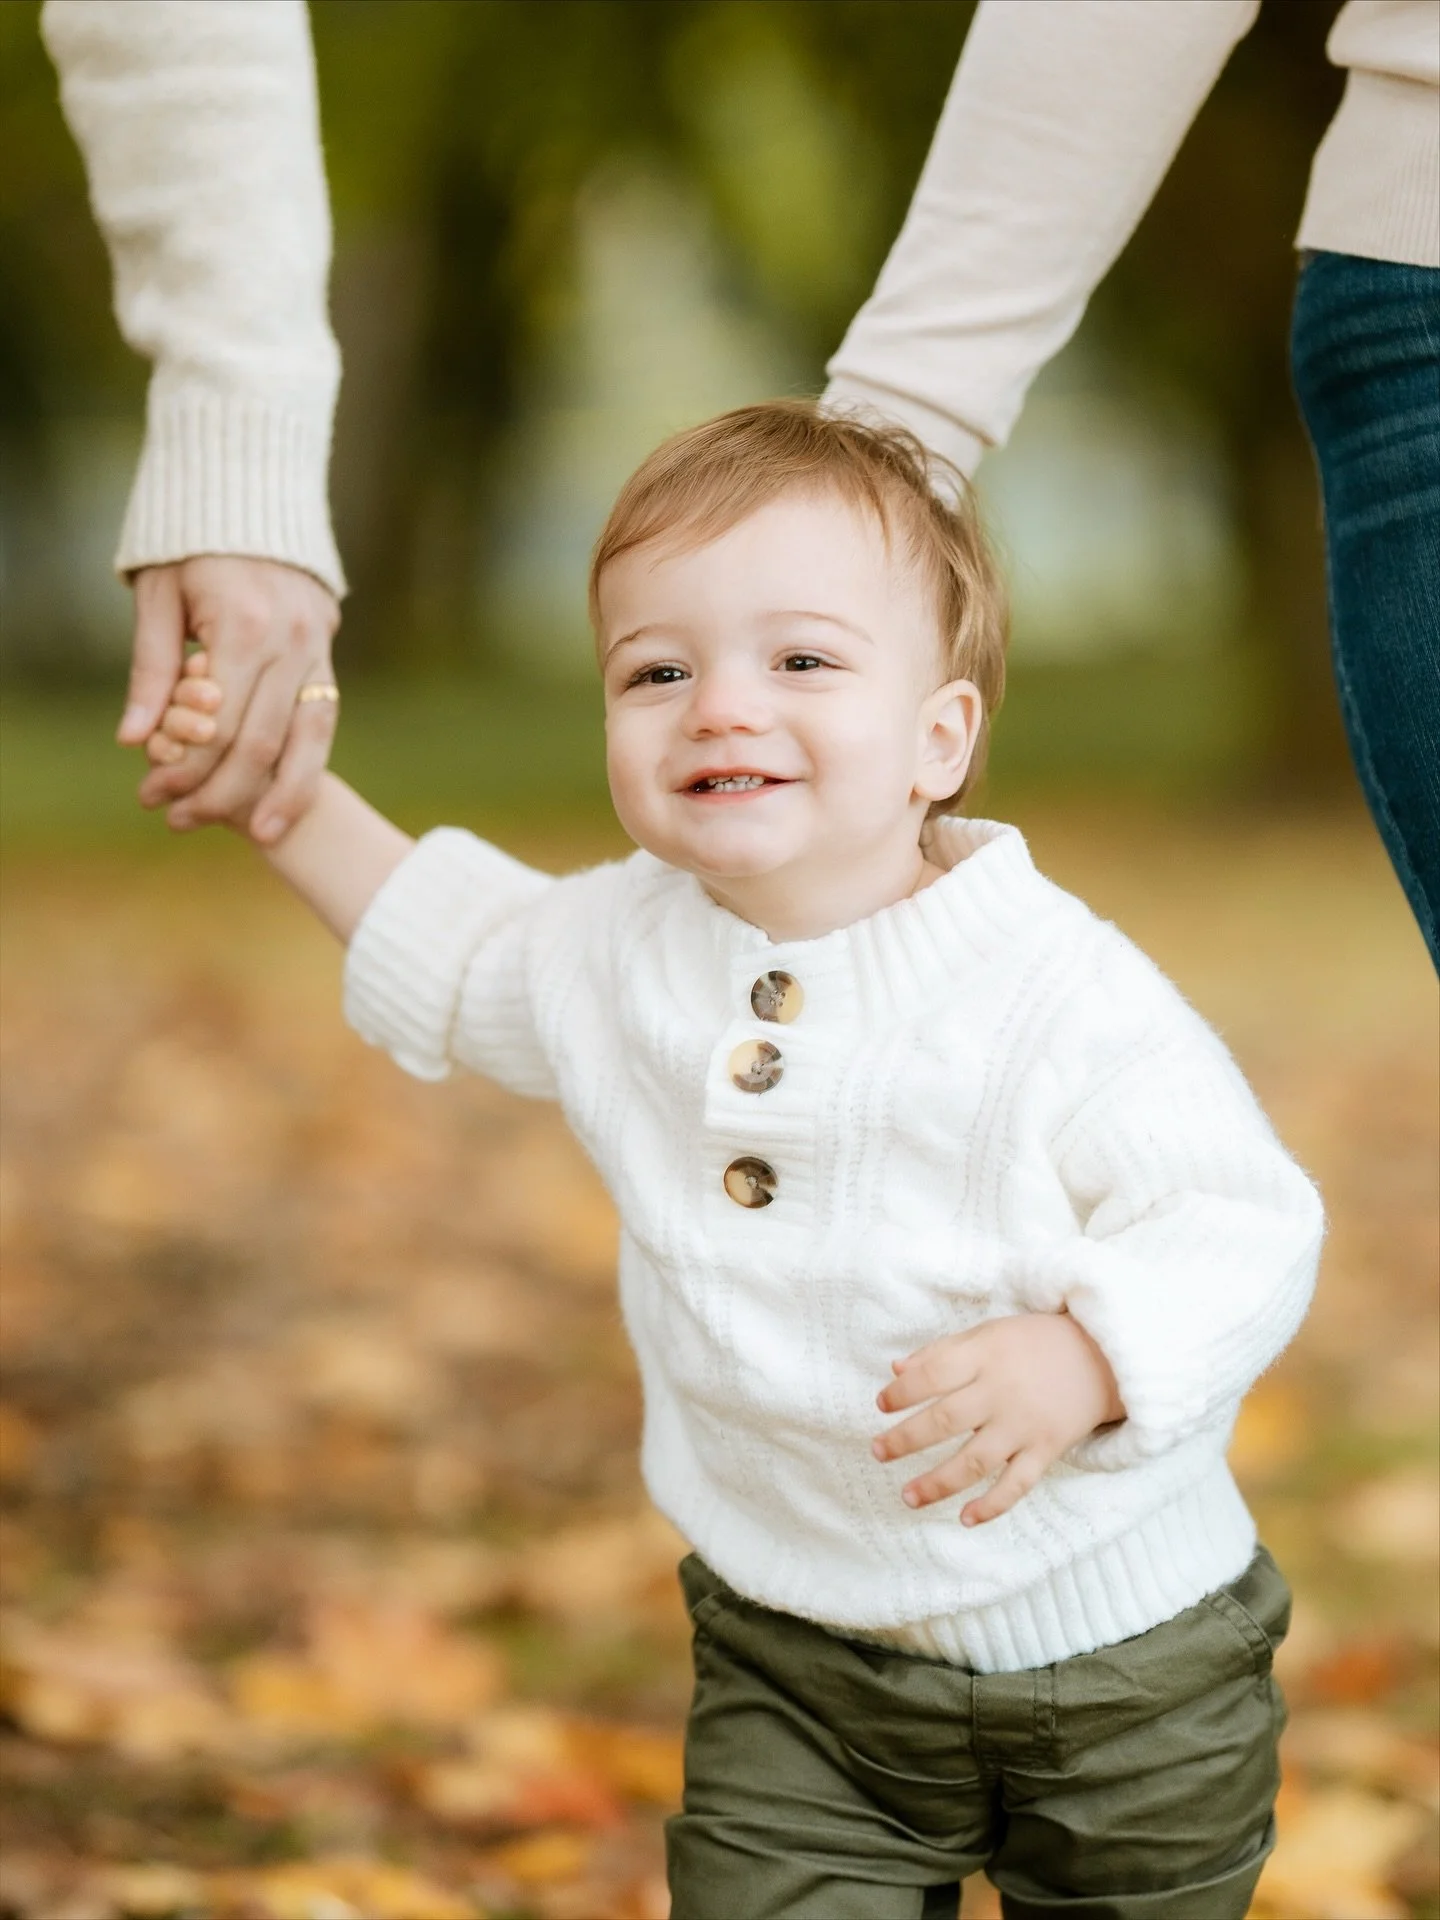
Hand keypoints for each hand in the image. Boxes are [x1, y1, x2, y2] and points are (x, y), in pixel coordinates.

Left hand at [121, 556, 339, 843]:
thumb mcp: (158, 597)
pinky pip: (323, 722)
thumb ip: (151, 669)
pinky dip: (308, 765)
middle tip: (184, 822)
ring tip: (263, 837)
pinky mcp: (329, 656)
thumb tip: (134, 740)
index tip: (152, 795)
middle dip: (222, 793)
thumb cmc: (192, 546)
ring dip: (284, 795)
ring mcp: (319, 650)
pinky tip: (290, 798)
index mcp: (244, 627)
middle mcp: (291, 643)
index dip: (184, 769)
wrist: (254, 496)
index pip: (215, 725)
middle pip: (261, 743)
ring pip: (309, 742)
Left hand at [872, 1312, 1124, 1526]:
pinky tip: (965, 1518)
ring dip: (937, 1482)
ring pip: (975, 1460)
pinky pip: (1017, 1484)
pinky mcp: (1046, 1450)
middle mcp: (1002, 1393)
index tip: (881, 1404)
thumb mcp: (989, 1333)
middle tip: (877, 1452)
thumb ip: (942, 1351)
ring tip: (907, 1496)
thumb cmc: (1034, 1342)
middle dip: (905, 1439)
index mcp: (985, 1357)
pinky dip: (992, 1505)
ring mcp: (1024, 1425)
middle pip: (945, 1420)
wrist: (1101, 1357)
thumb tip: (896, 1370)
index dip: (902, 1392)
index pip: (932, 1375)